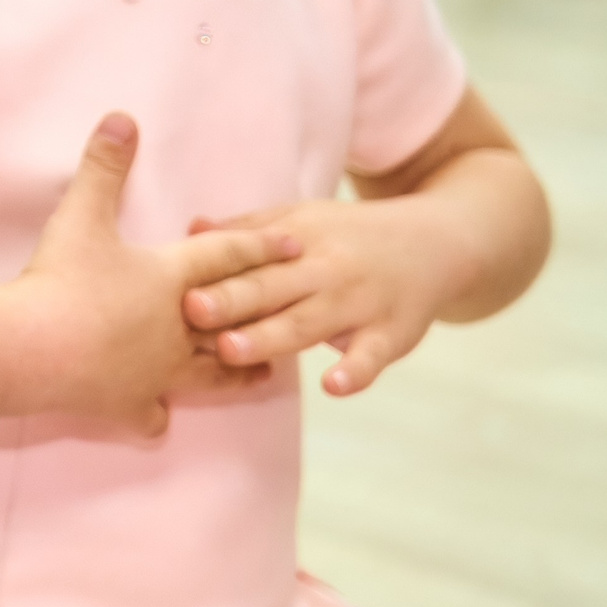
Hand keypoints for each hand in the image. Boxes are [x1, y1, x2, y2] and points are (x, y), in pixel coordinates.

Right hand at [9, 113, 298, 433]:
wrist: (35, 348)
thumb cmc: (63, 278)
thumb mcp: (81, 214)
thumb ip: (104, 166)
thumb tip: (123, 116)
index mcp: (171, 278)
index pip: (226, 257)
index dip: (259, 246)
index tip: (295, 243)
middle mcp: (177, 328)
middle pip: (234, 320)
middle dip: (266, 313)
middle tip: (296, 310)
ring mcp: (158, 372)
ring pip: (212, 373)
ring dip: (238, 371)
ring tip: (265, 370)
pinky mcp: (128, 404)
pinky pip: (152, 414)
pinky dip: (157, 414)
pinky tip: (160, 416)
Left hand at [183, 195, 467, 396]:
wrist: (436, 242)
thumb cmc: (349, 236)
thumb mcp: (300, 219)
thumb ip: (247, 230)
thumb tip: (190, 229)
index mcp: (295, 239)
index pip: (247, 257)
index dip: (211, 272)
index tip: (170, 284)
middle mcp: (325, 268)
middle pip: (271, 287)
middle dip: (231, 300)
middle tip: (192, 312)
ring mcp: (360, 301)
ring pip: (309, 323)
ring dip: (271, 337)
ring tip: (231, 351)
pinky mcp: (392, 333)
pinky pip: (372, 355)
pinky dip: (355, 371)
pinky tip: (332, 386)